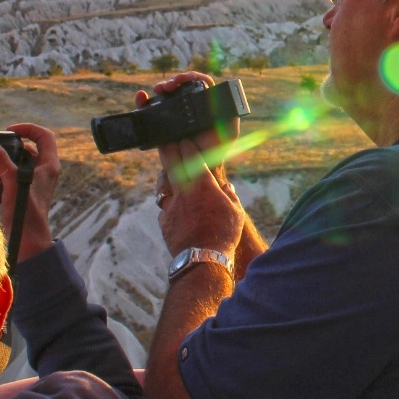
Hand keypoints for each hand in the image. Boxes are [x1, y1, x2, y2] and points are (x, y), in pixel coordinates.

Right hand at [0, 123, 60, 263]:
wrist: (28, 239)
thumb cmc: (26, 212)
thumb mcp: (12, 182)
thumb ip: (0, 161)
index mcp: (50, 165)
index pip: (45, 135)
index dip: (28, 129)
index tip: (10, 130)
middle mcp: (46, 171)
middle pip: (32, 146)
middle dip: (14, 143)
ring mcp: (37, 181)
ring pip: (23, 160)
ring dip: (9, 156)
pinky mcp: (27, 190)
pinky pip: (18, 172)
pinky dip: (7, 168)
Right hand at [137, 71, 239, 184]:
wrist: (193, 167)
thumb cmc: (213, 149)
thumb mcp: (227, 132)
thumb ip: (231, 117)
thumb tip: (227, 102)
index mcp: (205, 103)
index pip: (199, 82)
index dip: (192, 77)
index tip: (184, 80)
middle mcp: (189, 105)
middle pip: (181, 85)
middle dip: (174, 81)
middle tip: (168, 86)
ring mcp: (174, 112)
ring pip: (166, 93)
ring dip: (161, 87)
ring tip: (159, 89)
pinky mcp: (161, 121)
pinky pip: (150, 108)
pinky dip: (143, 100)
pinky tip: (141, 96)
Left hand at [156, 140, 243, 260]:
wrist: (203, 258)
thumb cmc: (224, 234)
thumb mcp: (236, 212)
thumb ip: (229, 195)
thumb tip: (227, 187)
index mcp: (203, 183)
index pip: (191, 156)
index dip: (187, 145)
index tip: (185, 140)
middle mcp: (184, 190)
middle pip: (170, 162)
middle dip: (168, 149)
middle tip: (165, 142)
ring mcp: (171, 205)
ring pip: (163, 185)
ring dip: (165, 177)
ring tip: (166, 173)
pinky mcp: (164, 220)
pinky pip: (165, 208)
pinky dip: (169, 206)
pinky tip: (174, 209)